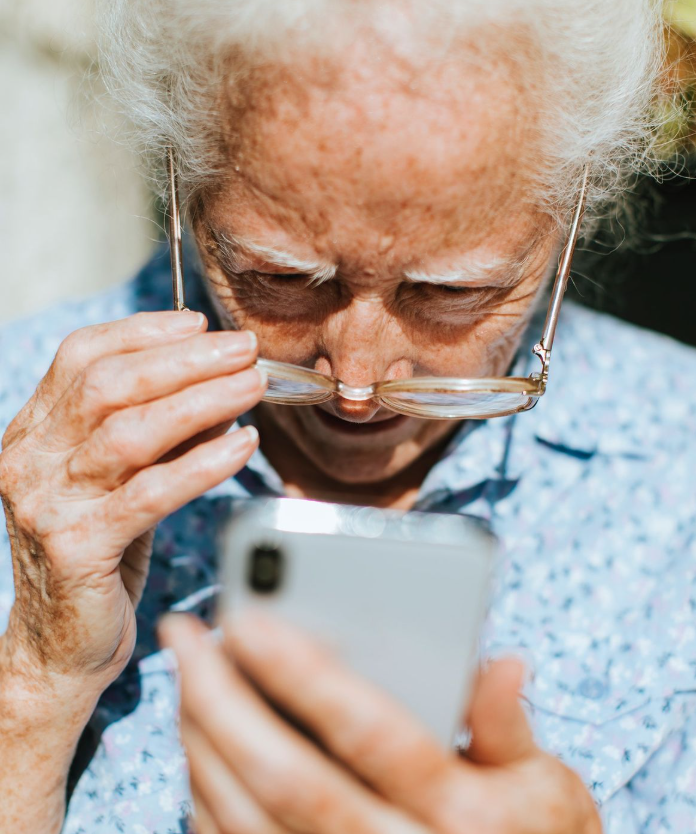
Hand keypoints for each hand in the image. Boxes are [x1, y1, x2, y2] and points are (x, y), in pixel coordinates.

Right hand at [0, 311, 263, 692]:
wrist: (59, 645)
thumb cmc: (97, 554)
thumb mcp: (119, 482)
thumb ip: (158, 436)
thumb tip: (222, 390)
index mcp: (33, 432)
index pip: (80, 357)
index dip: (143, 331)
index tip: (199, 323)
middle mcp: (29, 459)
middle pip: (108, 385)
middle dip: (185, 360)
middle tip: (243, 350)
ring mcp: (46, 503)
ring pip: (130, 432)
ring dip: (202, 401)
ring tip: (253, 387)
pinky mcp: (76, 549)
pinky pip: (150, 493)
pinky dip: (202, 464)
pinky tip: (242, 446)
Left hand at [161, 613, 601, 833]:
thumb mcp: (546, 790)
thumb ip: (509, 724)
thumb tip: (501, 659)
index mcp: (461, 816)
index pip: (372, 734)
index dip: (308, 673)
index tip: (250, 617)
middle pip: (286, 776)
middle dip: (221, 699)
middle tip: (183, 632)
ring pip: (246, 817)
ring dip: (201, 739)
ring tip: (184, 671)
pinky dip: (205, 792)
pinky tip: (197, 736)